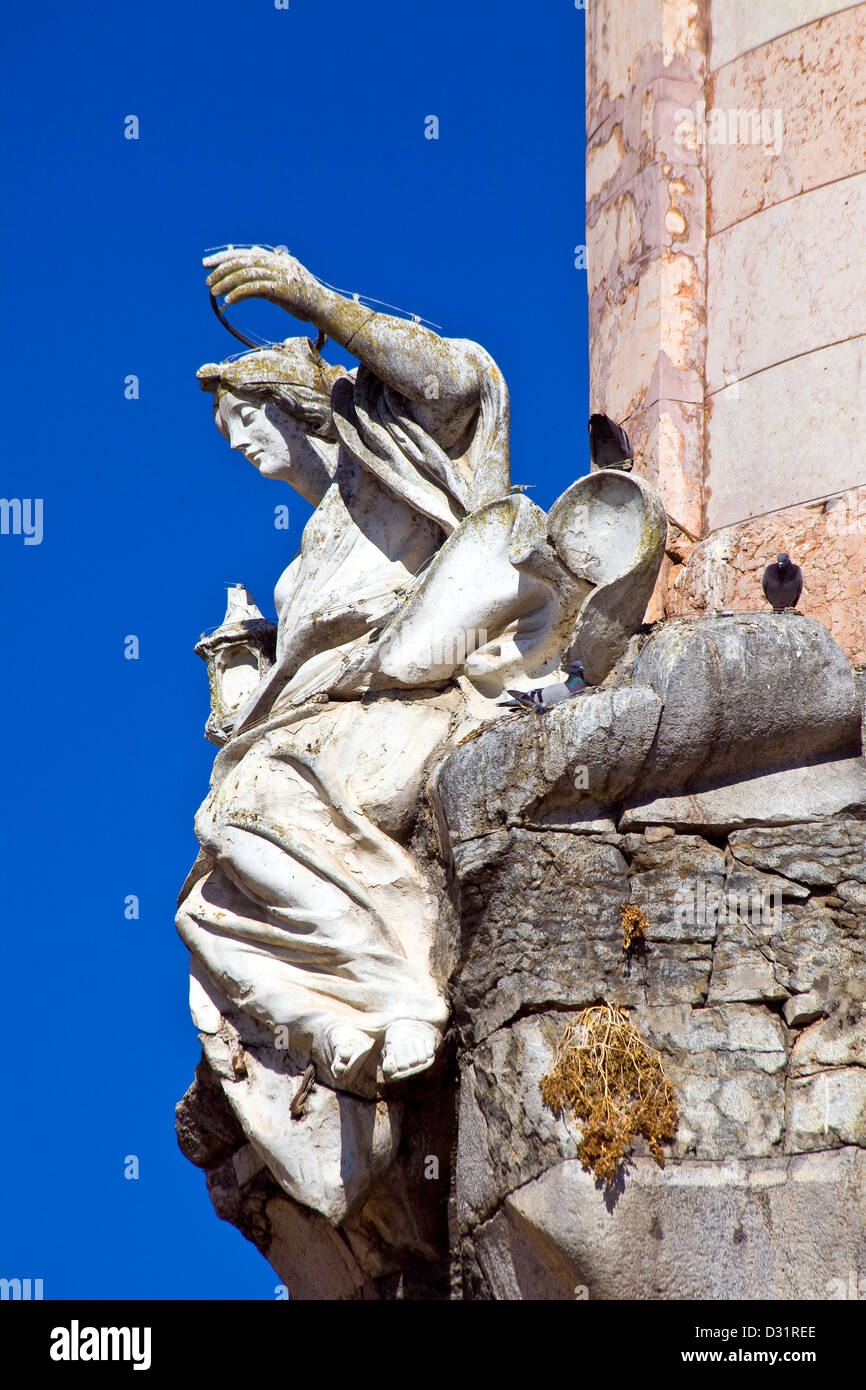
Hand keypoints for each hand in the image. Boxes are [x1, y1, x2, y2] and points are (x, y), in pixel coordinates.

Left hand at [204, 246, 318, 319]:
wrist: (323, 306)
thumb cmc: (302, 295)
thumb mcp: (282, 278)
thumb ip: (266, 268)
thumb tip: (252, 257)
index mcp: (274, 258)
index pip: (243, 253)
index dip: (223, 257)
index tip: (206, 263)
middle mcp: (276, 262)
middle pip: (242, 261)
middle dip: (222, 270)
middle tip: (207, 281)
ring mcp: (280, 274)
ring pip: (246, 274)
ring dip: (227, 283)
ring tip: (214, 292)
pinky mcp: (282, 289)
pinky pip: (256, 289)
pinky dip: (240, 293)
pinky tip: (230, 300)